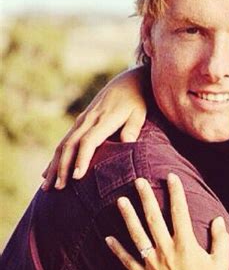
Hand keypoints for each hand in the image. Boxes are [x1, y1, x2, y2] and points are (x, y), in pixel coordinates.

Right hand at [41, 67, 146, 189]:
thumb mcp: (139, 113)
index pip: (89, 141)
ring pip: (63, 144)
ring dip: (54, 165)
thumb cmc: (137, 101)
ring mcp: (82, 120)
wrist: (128, 81)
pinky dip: (56, 158)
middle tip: (58, 188)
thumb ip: (133, 128)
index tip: (77, 177)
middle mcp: (89, 120)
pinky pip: (65, 141)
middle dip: (62, 167)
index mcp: (104, 119)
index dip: (82, 159)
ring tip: (48, 186)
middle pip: (70, 145)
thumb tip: (128, 143)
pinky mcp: (81, 121)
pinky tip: (48, 172)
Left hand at [106, 175, 228, 269]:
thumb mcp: (220, 262)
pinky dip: (117, 250)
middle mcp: (167, 251)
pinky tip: (108, 238)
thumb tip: (218, 219)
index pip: (180, 211)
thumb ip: (220, 239)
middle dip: (146, 198)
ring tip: (120, 201)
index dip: (175, 192)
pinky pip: (128, 262)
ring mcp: (153, 265)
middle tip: (139, 181)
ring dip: (128, 217)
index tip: (171, 176)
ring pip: (137, 235)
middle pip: (154, 218)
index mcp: (186, 245)